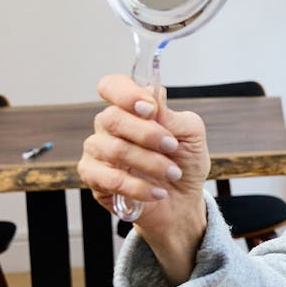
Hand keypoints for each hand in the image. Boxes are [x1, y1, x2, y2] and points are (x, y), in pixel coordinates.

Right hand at [78, 75, 207, 280]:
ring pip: (113, 149)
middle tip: (172, 147)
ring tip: (173, 173)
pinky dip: (138, 187)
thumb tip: (155, 97)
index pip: (111, 86)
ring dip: (150, 163)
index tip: (150, 108)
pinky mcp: (94, 178)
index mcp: (131, 108)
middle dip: (147, 134)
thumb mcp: (192, 135)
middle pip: (111, 118)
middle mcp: (109, 126)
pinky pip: (109, 179)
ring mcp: (98, 151)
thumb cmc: (185, 161)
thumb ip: (173, 116)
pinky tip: (158, 192)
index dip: (125, 93)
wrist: (183, 200)